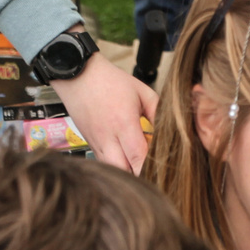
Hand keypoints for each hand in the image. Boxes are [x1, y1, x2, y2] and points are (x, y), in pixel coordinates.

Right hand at [51, 51, 156, 171]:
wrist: (78, 74)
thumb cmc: (109, 81)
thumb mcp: (141, 91)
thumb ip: (158, 112)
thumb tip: (172, 130)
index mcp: (123, 123)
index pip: (138, 157)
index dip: (151, 168)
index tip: (162, 171)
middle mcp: (107, 137)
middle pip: (124, 171)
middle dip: (139, 176)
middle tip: (152, 172)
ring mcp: (96, 142)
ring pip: (112, 170)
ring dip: (127, 172)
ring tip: (139, 165)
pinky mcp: (90, 144)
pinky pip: (104, 163)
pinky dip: (116, 165)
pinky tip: (125, 158)